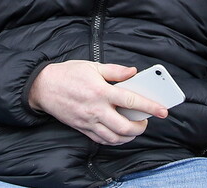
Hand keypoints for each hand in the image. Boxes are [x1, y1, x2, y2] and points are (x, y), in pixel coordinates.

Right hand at [28, 60, 168, 144]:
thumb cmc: (68, 74)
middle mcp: (96, 109)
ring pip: (115, 138)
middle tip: (146, 121)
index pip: (131, 100)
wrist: (43, 87)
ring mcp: (88, 121)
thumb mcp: (92, 66)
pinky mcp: (82, 128)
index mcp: (101, 91)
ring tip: (134, 127)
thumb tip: (133, 72)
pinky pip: (102, 140)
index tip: (162, 110)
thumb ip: (115, 71)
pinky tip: (119, 133)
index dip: (150, 106)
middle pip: (125, 126)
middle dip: (140, 127)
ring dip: (129, 136)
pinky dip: (115, 140)